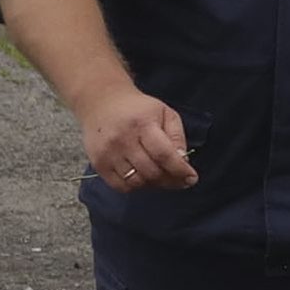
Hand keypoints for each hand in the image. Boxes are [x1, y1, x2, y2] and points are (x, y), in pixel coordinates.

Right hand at [78, 85, 196, 193]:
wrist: (101, 102)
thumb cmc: (138, 109)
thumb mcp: (165, 113)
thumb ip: (176, 136)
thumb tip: (183, 161)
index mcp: (142, 124)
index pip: (164, 155)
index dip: (180, 170)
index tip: (192, 179)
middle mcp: (123, 140)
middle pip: (151, 172)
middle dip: (170, 180)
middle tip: (179, 180)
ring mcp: (108, 153)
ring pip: (136, 182)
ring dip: (153, 184)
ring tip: (160, 177)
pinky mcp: (98, 163)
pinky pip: (120, 186)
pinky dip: (135, 187)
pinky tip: (142, 177)